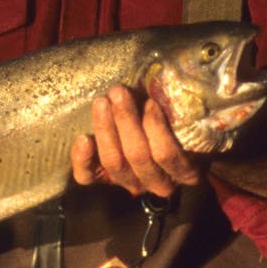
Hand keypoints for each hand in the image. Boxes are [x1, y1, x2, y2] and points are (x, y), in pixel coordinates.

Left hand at [70, 86, 203, 199]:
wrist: (156, 136)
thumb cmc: (175, 121)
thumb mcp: (182, 117)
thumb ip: (176, 110)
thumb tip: (163, 84)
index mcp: (184, 171)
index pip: (167, 155)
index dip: (156, 128)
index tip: (150, 102)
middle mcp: (157, 183)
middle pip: (137, 155)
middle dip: (126, 120)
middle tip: (118, 92)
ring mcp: (130, 183)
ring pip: (113, 161)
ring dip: (105, 128)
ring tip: (102, 101)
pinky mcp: (103, 181)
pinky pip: (88, 176)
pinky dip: (82, 159)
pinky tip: (83, 138)